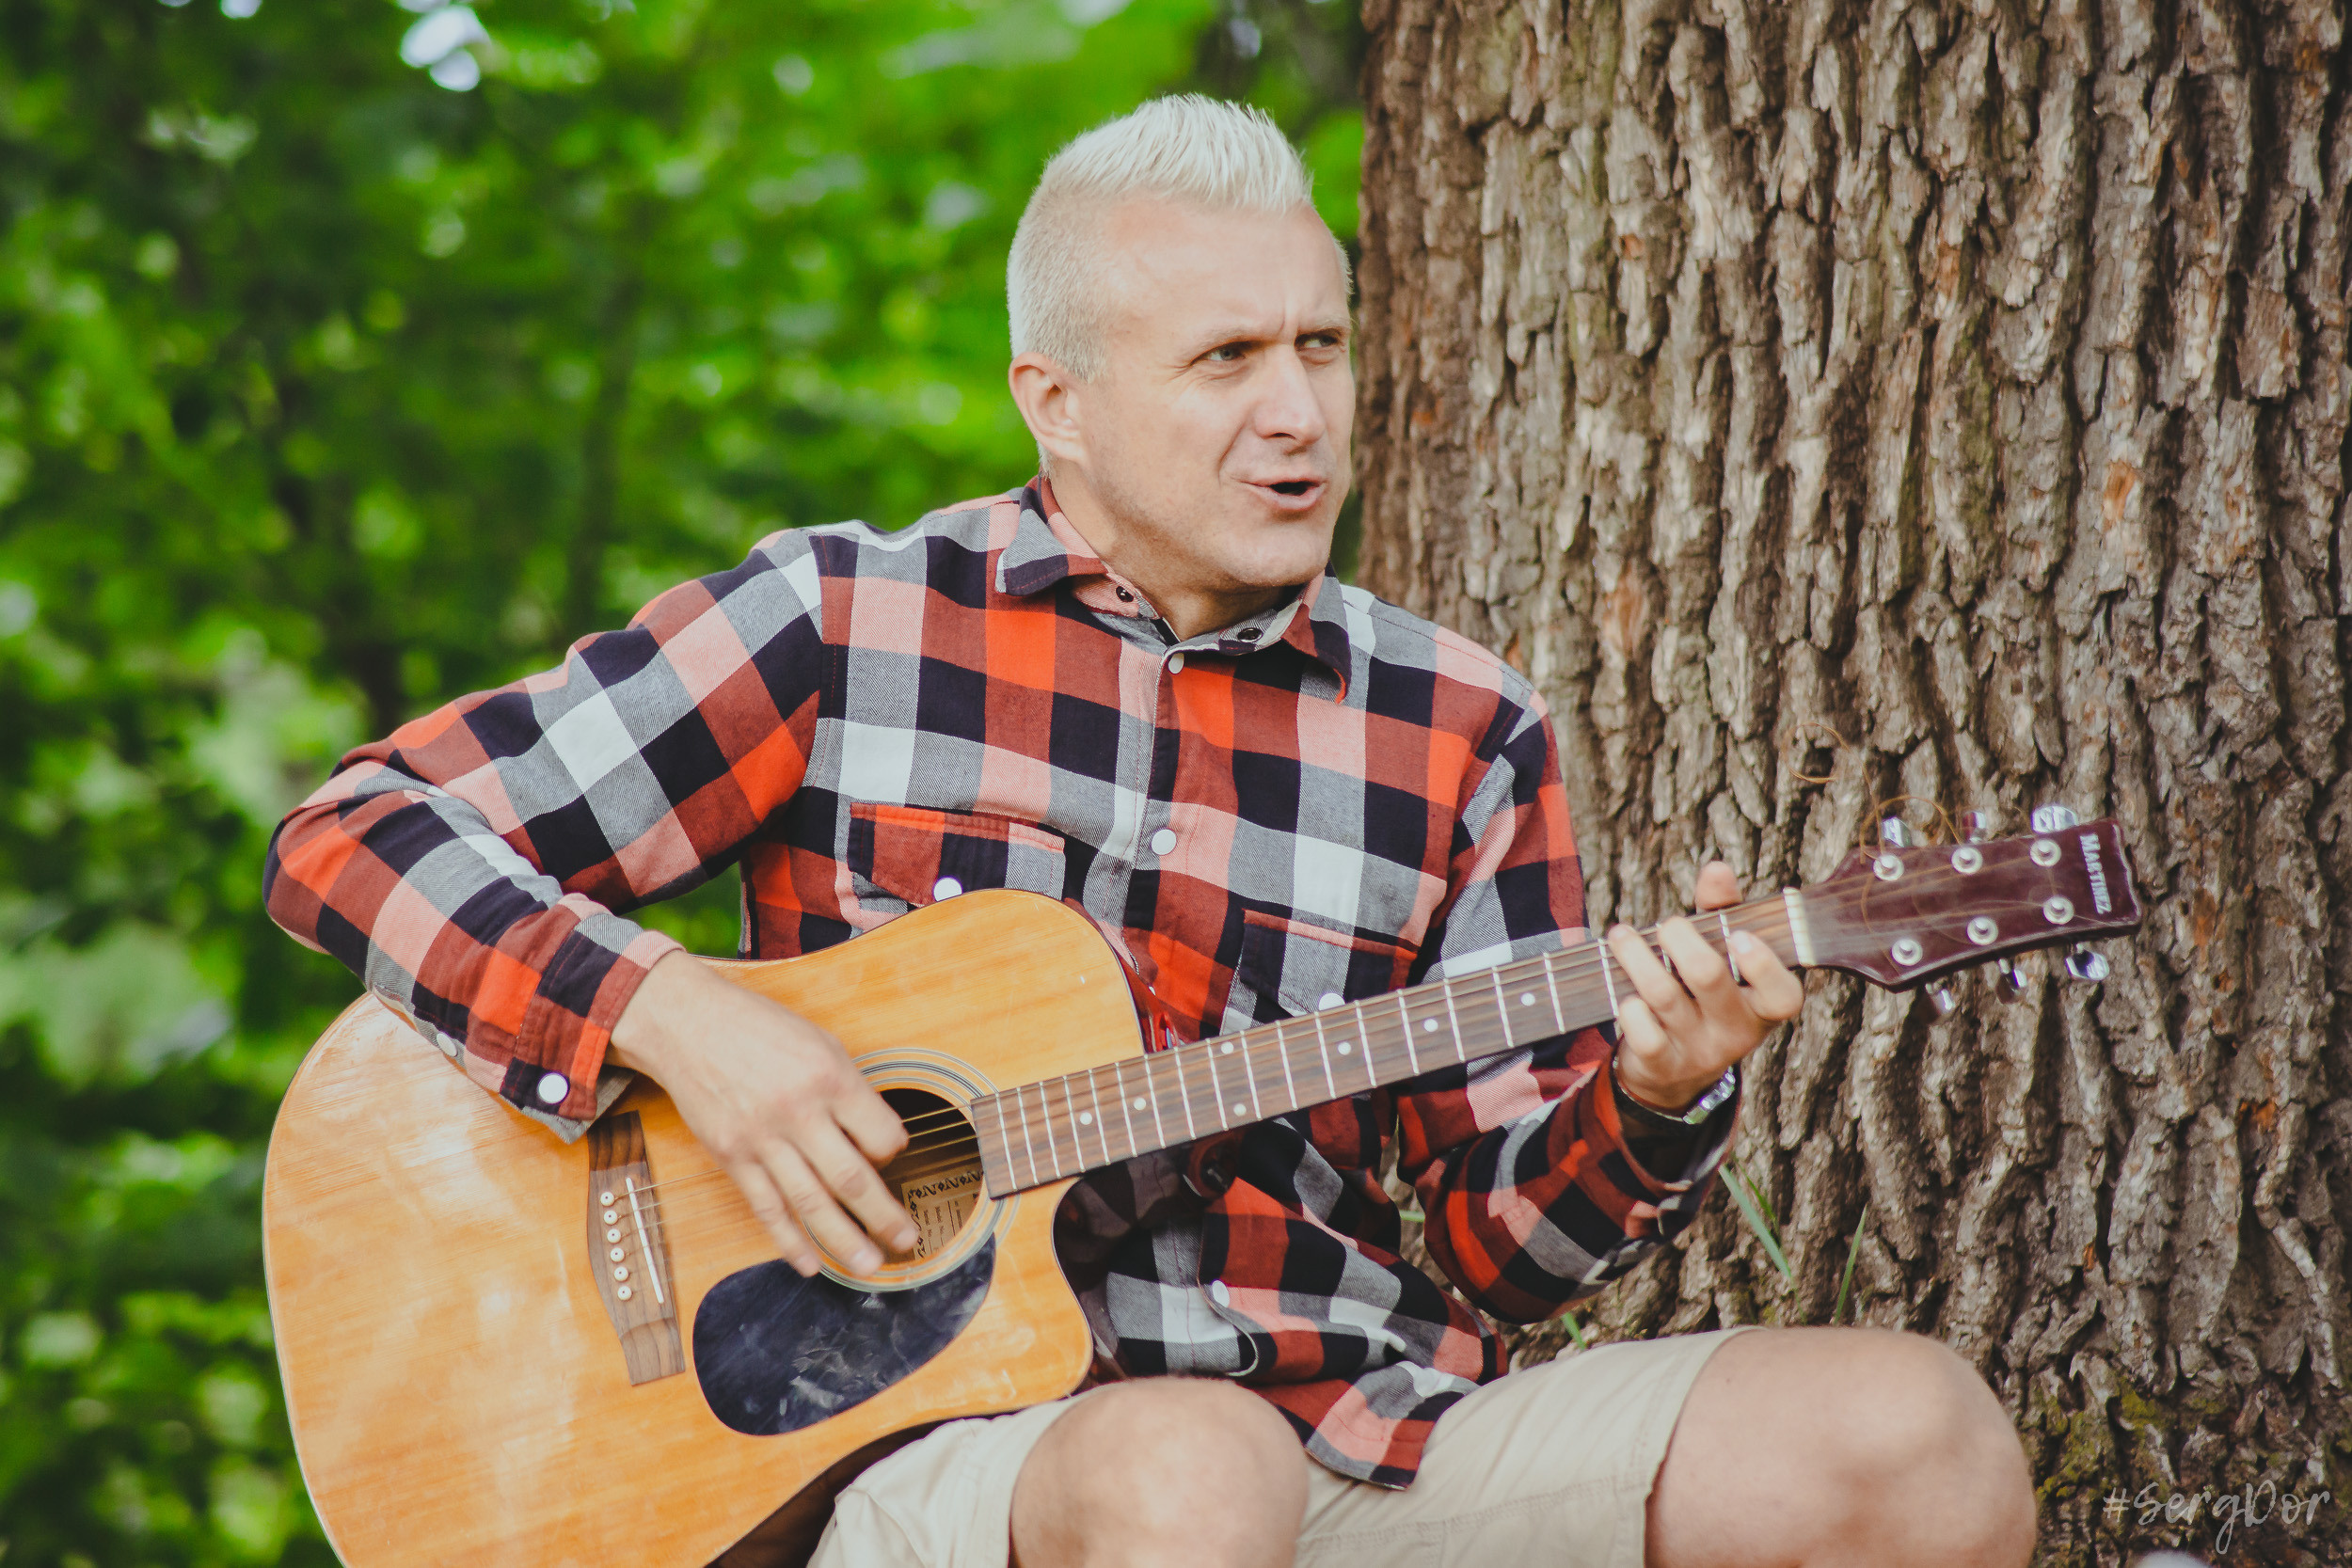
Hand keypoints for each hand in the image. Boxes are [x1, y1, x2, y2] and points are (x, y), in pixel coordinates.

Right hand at [608, 950, 915, 1275]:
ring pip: (811, 1203)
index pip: (881, 1134)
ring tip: (868, 1267)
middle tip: (907, 1241)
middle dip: (884, 1217)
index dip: (894, 1151)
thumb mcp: (819, 1042)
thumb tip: (879, 1138)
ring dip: (844, 1241)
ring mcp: (762, 1139)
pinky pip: (766, 1208)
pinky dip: (789, 1240)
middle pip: (851, 1179)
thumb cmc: (759, 1028)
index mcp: (829, 1077)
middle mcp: (798, 1112)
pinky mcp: (731, 1157)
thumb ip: (849, 1089)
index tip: (893, 1154)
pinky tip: (809, 1263)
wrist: (688, 1024)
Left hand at [1607, 861, 1804, 1112]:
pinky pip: (1642, 1032)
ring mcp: (1699, 1051)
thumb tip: (1717, 869)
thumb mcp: (1720, 953)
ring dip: (1635, 956)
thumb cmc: (1703, 992)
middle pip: (1707, 976)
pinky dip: (1628, 1006)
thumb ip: (1722, 910)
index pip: (1782, 995)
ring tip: (1622, 935)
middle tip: (1666, 926)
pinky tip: (1624, 992)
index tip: (1739, 936)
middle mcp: (1737, 1031)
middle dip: (1679, 938)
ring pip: (1663, 994)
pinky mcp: (1662, 1065)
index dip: (1763, 965)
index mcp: (1763, 1004)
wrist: (1675, 1070)